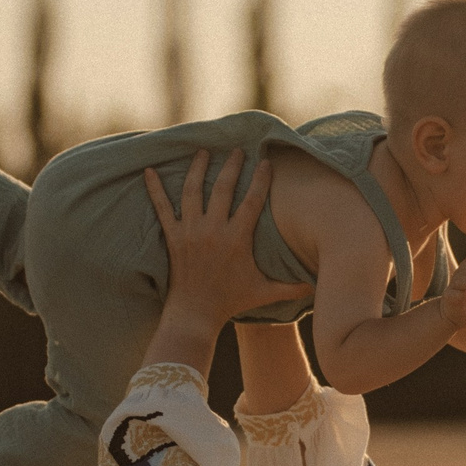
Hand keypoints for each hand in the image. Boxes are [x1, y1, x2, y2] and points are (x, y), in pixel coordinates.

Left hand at [142, 150, 312, 331]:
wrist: (195, 314)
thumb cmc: (231, 302)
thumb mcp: (265, 292)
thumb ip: (292, 286)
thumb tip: (317, 285)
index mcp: (237, 239)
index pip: (252, 201)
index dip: (260, 180)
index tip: (266, 162)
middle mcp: (213, 230)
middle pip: (223, 188)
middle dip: (231, 166)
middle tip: (236, 150)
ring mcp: (191, 232)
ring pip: (192, 191)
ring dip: (197, 168)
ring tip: (202, 151)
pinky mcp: (173, 238)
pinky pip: (162, 209)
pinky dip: (154, 190)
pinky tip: (148, 172)